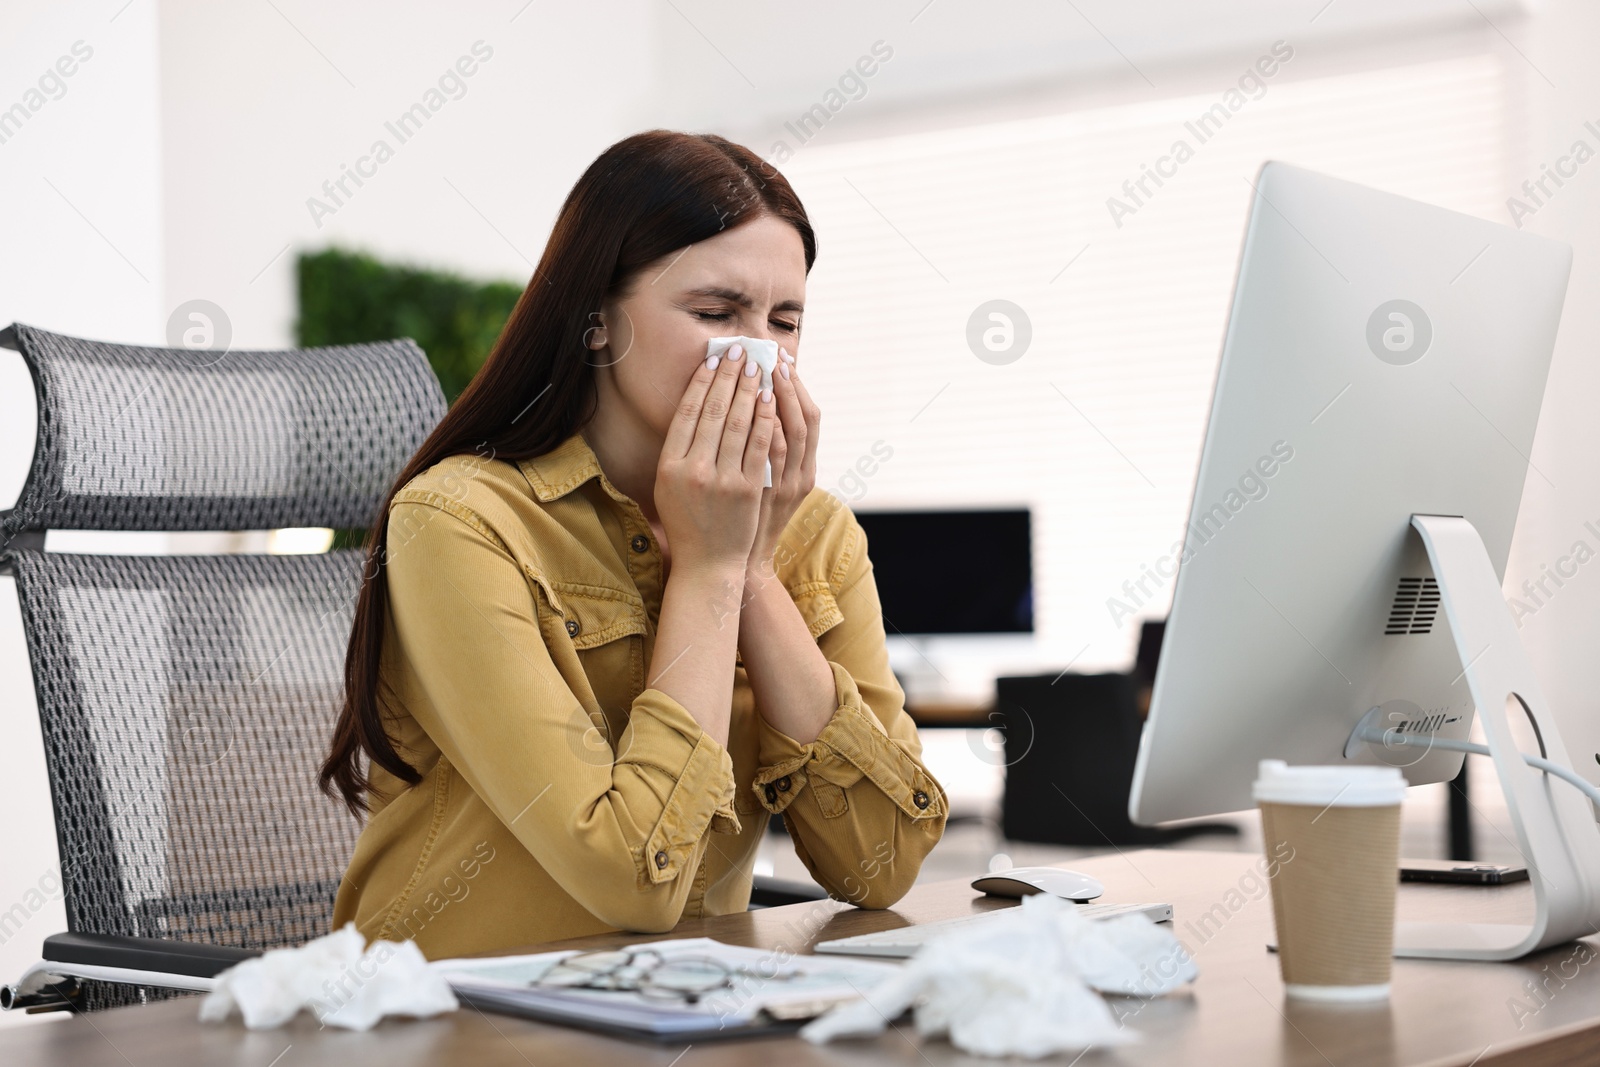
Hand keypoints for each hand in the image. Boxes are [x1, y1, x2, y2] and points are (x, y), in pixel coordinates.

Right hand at [655, 343, 775, 574]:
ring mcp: (722, 480)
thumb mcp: (666, 485)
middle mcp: (693, 470)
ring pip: (738, 422)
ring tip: (757, 366)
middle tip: (740, 350)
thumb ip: (677, 449)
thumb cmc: (687, 520)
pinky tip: (770, 398)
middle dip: (728, 375)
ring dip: (749, 388)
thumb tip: (694, 402)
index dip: (702, 381)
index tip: (713, 359)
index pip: (688, 412)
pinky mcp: (749, 490)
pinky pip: (760, 445)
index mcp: (669, 466)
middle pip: (713, 410)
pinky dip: (765, 417)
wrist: (708, 564)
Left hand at [748, 346, 819, 576]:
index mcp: (806, 472)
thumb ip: (768, 452)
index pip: (810, 419)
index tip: (784, 359)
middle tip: (771, 352)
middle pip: (802, 420)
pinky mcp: (758, 492)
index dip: (798, 388)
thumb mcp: (767, 486)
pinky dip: (761, 425)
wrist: (731, 563)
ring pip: (786, 432)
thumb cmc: (745, 519)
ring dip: (772, 397)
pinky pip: (764, 452)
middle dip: (786, 384)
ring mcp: (781, 486)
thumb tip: (760, 405)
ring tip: (757, 366)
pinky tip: (750, 401)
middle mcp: (800, 477)